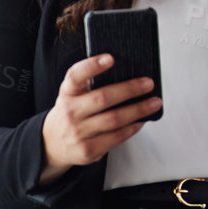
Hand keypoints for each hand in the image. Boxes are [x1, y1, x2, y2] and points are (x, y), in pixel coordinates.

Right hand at [36, 53, 161, 184]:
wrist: (53, 144)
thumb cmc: (70, 114)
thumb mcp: (71, 95)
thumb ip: (88, 85)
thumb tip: (126, 76)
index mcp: (67, 93)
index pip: (75, 76)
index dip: (92, 66)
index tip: (110, 58)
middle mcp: (70, 112)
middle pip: (103, 98)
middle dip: (129, 89)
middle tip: (148, 84)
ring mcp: (78, 132)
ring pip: (114, 119)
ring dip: (138, 110)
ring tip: (154, 103)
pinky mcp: (88, 150)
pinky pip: (115, 137)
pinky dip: (132, 128)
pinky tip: (140, 121)